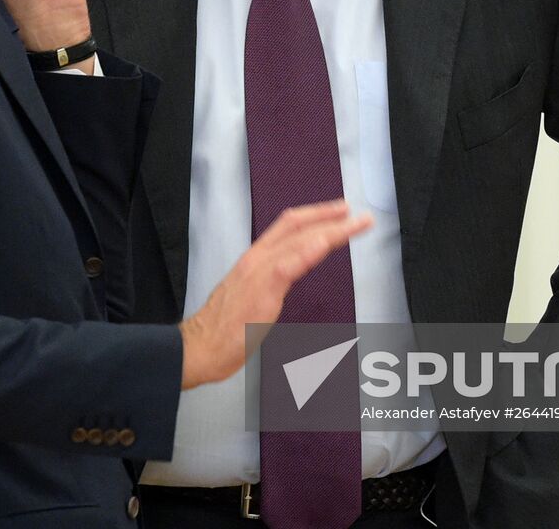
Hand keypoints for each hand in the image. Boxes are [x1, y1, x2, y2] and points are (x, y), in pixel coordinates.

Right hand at [178, 200, 371, 389]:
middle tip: (357, 214)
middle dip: (330, 216)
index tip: (338, 211)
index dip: (315, 214)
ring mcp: (259, 272)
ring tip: (355, 224)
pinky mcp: (261, 290)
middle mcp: (257, 258)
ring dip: (332, 230)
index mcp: (255, 258)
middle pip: (297, 226)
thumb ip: (271, 280)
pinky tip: (326, 243)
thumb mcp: (251, 294)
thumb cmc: (224, 327)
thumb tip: (290, 275)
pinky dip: (309, 251)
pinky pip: (289, 265)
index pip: (287, 226)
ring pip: (299, 240)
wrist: (201, 347)